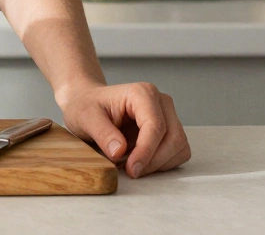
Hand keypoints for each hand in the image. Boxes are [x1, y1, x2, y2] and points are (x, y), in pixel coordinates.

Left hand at [58, 82, 190, 177]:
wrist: (87, 102)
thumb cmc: (86, 106)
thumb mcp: (85, 117)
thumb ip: (102, 133)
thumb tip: (119, 152)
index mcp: (142, 93)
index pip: (155, 126)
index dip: (146, 152)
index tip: (132, 170)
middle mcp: (161, 102)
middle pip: (173, 138)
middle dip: (153, 161)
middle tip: (130, 171)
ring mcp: (168, 116)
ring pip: (179, 147)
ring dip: (158, 163)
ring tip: (130, 164)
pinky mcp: (170, 130)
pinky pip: (177, 153)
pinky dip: (162, 163)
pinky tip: (139, 161)